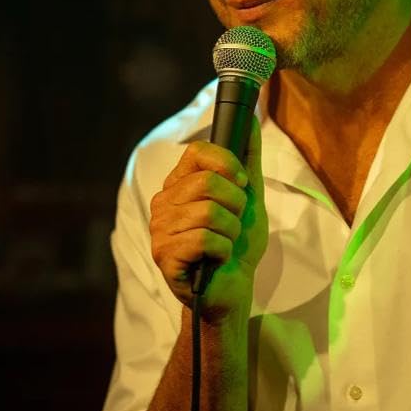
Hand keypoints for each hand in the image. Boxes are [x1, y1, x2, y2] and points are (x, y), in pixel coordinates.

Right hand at [148, 135, 266, 319]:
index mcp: (178, 185)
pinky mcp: (164, 256)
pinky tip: (215, 259)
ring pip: (210, 213)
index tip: (241, 185)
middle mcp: (163, 203)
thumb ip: (248, 160)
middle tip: (232, 224)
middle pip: (208, 183)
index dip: (227, 165)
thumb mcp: (249, 198)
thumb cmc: (237, 244)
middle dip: (235, 206)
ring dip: (230, 232)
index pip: (198, 153)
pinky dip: (223, 251)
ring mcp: (159, 230)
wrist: (233, 287)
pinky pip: (204, 239)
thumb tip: (251, 122)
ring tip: (224, 244)